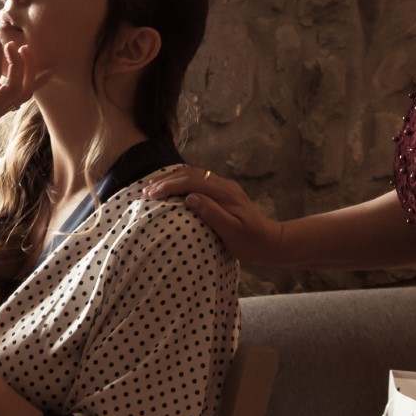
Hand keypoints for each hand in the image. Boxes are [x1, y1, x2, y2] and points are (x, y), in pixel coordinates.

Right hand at [141, 166, 284, 262]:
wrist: (270, 242)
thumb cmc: (250, 241)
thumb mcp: (231, 231)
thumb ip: (211, 212)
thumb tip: (189, 197)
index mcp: (224, 192)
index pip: (190, 181)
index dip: (168, 185)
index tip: (151, 194)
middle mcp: (223, 185)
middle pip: (189, 174)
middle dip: (165, 180)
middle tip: (145, 191)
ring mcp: (223, 187)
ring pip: (192, 175)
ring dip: (171, 179)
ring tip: (152, 187)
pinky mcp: (222, 193)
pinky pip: (196, 181)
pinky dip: (180, 183)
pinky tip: (171, 190)